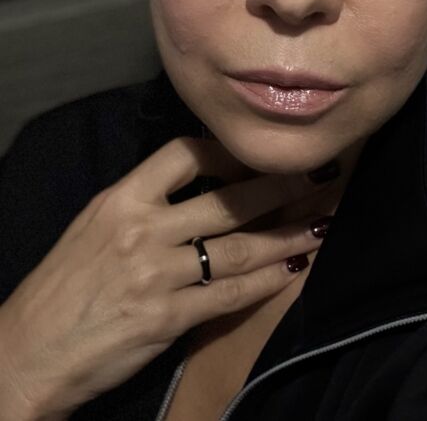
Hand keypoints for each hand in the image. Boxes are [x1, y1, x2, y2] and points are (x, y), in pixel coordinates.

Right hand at [0, 135, 336, 418]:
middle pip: (226, 200)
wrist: (27, 352)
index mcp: (121, 199)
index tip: (260, 152)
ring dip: (287, 236)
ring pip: (239, 247)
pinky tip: (293, 270)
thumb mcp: (95, 224)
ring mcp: (156, 274)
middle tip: (318, 179)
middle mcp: (142, 229)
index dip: (229, 151)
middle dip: (279, 189)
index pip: (184, 154)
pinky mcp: (167, 318)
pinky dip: (266, 282)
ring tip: (322, 224)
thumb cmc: (63, 286)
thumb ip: (144, 201)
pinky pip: (229, 294)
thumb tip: (198, 182)